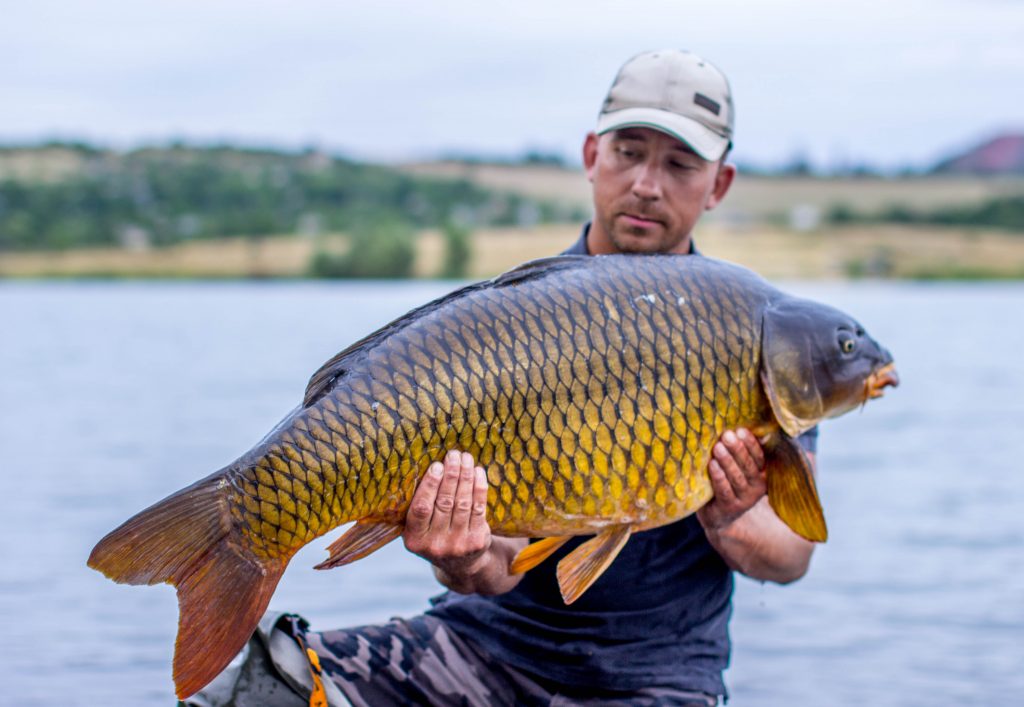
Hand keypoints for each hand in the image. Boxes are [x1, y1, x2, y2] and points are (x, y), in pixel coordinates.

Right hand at [403, 450, 491, 578]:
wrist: (461, 565)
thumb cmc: (436, 536)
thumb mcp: (420, 529)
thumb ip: (420, 507)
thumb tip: (428, 467)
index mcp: (414, 540)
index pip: (421, 509)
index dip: (429, 485)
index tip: (436, 465)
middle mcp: (435, 545)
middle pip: (444, 503)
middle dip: (451, 475)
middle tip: (454, 455)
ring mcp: (458, 545)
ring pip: (463, 503)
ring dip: (466, 477)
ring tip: (466, 459)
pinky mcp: (477, 542)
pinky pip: (479, 509)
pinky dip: (479, 488)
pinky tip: (478, 473)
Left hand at [697, 429, 766, 531]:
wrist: (718, 516)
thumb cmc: (727, 483)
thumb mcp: (737, 468)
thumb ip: (740, 452)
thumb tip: (735, 427)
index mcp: (762, 474)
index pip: (759, 457)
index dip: (751, 444)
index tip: (740, 430)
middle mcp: (757, 487)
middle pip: (749, 466)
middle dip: (738, 449)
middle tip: (727, 435)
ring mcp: (745, 499)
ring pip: (737, 477)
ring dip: (727, 461)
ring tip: (718, 447)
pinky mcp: (730, 507)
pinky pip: (725, 490)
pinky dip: (719, 477)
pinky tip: (712, 465)